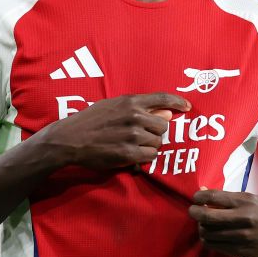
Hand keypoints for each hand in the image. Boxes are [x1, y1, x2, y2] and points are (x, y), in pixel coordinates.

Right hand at [39, 93, 190, 170]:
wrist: (70, 139)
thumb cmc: (90, 121)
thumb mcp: (113, 106)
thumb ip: (140, 108)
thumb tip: (168, 113)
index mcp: (130, 102)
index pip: (163, 99)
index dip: (178, 102)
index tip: (187, 107)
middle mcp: (134, 117)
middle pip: (163, 126)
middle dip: (156, 132)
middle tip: (142, 136)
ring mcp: (132, 136)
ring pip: (157, 143)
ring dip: (150, 146)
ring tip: (133, 145)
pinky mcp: (128, 154)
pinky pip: (150, 156)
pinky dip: (144, 157)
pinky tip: (132, 155)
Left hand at [188, 189, 257, 256]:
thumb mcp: (252, 200)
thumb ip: (228, 198)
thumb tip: (203, 191)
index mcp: (246, 202)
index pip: (212, 197)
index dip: (198, 197)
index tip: (195, 199)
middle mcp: (243, 219)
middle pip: (206, 216)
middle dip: (195, 213)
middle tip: (193, 211)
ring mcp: (242, 237)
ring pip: (208, 233)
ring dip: (202, 228)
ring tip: (204, 225)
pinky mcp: (242, 252)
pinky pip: (216, 246)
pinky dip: (209, 240)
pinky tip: (212, 236)